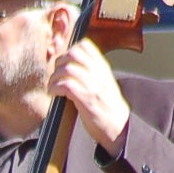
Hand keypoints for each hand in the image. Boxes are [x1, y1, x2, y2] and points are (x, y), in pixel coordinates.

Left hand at [49, 39, 130, 156]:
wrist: (120, 126)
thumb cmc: (108, 107)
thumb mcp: (104, 83)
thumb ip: (91, 72)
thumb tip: (72, 66)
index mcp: (102, 68)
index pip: (84, 46)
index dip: (69, 51)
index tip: (63, 64)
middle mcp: (98, 73)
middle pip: (72, 54)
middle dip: (59, 63)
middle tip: (56, 76)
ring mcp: (92, 86)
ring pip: (67, 69)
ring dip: (54, 78)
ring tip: (53, 87)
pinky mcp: (85, 100)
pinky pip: (65, 86)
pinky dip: (55, 88)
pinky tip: (55, 95)